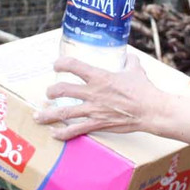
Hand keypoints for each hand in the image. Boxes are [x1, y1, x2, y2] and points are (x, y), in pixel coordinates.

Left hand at [34, 56, 163, 139]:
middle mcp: (93, 92)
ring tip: (39, 116)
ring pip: (64, 112)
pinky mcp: (98, 123)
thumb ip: (129, 61)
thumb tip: (128, 55)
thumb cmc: (144, 89)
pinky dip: (64, 133)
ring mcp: (94, 109)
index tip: (56, 64)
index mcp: (100, 76)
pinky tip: (55, 134)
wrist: (151, 110)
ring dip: (49, 114)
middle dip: (51, 91)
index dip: (61, 63)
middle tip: (48, 93)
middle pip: (63, 90)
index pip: (74, 65)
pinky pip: (77, 129)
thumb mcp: (135, 69)